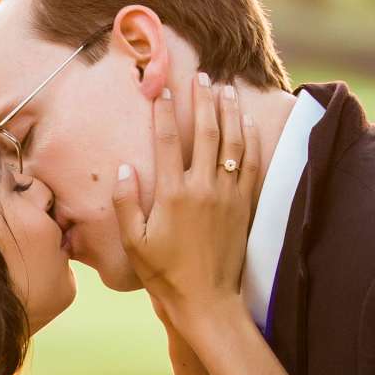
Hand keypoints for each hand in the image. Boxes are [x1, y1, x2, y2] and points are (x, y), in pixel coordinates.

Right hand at [112, 75, 259, 314]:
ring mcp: (228, 194)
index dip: (164, 111)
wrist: (207, 299)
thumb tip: (124, 169)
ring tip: (226, 88)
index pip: (166, 142)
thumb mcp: (133, 243)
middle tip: (201, 75)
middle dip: (202, 99)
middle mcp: (203, 188)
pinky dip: (251, 138)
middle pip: (204, 131)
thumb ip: (125, 204)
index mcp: (172, 194)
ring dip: (229, 111)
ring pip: (232, 141)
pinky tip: (248, 122)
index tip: (162, 88)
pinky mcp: (245, 204)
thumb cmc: (165, 273)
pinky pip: (251, 163)